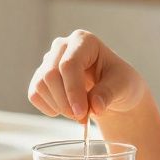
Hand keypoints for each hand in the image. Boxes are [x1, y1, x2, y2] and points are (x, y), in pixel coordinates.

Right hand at [28, 30, 145, 120]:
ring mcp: (49, 61)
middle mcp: (62, 46)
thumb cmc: (120, 82)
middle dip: (65, 102)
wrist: (113, 91)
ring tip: (78, 115)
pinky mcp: (41, 77)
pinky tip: (66, 110)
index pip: (69, 64)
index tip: (82, 113)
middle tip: (82, 118)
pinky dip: (48, 108)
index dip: (73, 91)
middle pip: (50, 75)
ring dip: (58, 107)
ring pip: (40, 85)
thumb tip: (95, 106)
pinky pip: (35, 95)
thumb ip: (109, 93)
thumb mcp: (124, 86)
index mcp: (84, 41)